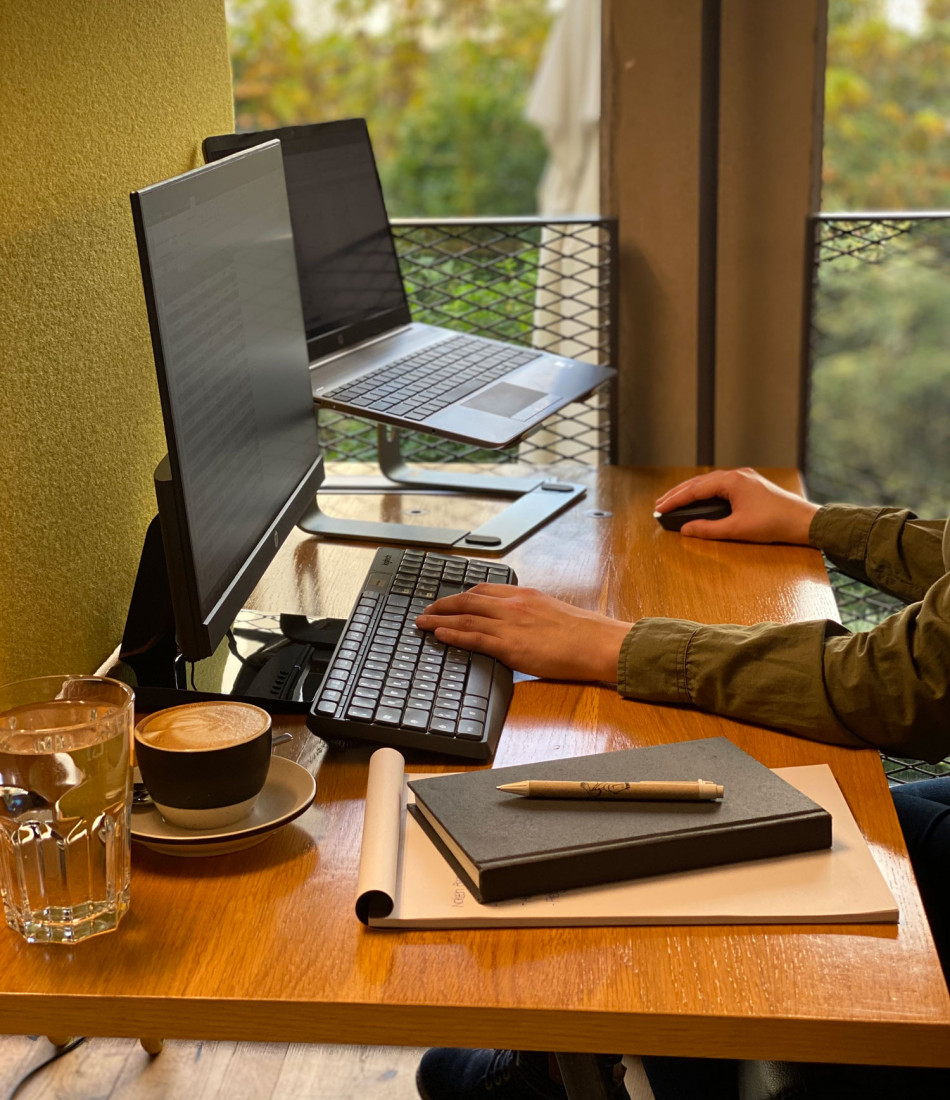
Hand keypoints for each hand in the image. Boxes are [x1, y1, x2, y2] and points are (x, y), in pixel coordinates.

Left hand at [415, 584, 632, 682]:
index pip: (483, 590)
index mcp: (524, 595)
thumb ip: (530, 613)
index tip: (448, 601)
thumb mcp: (552, 611)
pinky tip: (439, 635)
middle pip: (467, 601)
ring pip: (465, 618)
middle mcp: (513, 605)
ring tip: (422, 623)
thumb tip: (518, 622)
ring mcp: (510, 624)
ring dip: (439, 619)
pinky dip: (453, 635)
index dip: (461, 596)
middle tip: (426, 610)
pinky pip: (474, 638)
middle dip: (442, 605)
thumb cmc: (583, 633)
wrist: (598, 643)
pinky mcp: (510, 646)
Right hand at [654, 467, 818, 543]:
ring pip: (710, 482)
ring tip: (674, 501)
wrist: (804, 521)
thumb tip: (685, 529)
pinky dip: (705, 492)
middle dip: (678, 494)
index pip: (695, 490)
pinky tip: (700, 498)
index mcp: (732, 481)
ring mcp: (745, 478)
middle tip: (659, 504)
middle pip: (699, 482)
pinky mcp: (751, 485)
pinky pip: (720, 485)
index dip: (675, 500)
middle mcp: (737, 475)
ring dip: (691, 492)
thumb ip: (708, 529)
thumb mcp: (737, 529)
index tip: (659, 508)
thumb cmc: (773, 523)